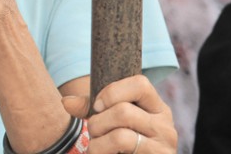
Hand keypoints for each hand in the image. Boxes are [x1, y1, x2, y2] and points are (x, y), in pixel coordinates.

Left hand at [62, 75, 176, 153]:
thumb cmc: (121, 142)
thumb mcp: (110, 120)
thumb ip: (90, 107)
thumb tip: (66, 102)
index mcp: (156, 107)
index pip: (140, 84)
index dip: (112, 92)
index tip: (97, 105)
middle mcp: (165, 126)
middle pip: (124, 111)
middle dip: (98, 122)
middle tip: (93, 132)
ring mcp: (163, 147)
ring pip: (121, 136)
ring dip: (98, 142)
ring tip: (96, 147)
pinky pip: (121, 150)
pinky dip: (101, 152)